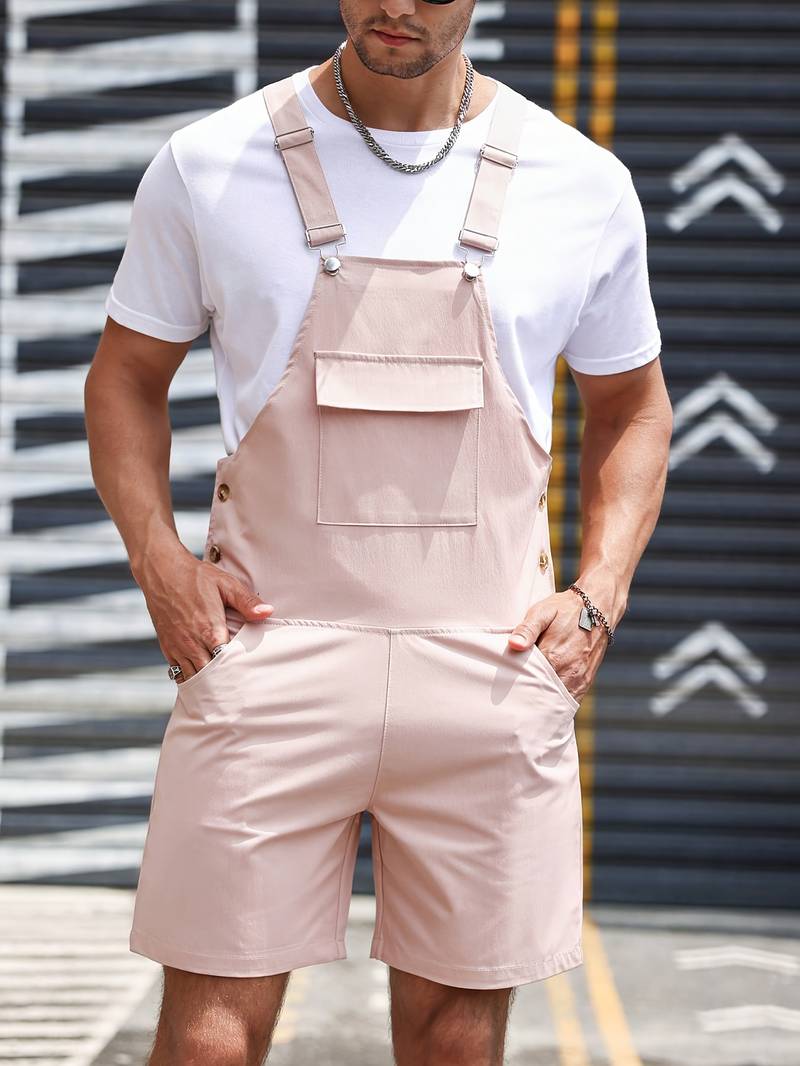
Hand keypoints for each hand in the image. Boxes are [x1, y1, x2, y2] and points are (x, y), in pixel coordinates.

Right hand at [137, 546, 273, 682]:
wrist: (162, 572)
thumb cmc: (196, 577)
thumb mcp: (226, 585)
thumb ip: (247, 602)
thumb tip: (267, 613)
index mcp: (211, 630)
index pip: (227, 663)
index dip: (238, 671)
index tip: (249, 675)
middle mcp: (193, 643)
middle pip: (211, 676)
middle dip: (224, 683)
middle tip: (239, 690)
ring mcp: (178, 647)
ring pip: (193, 678)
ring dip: (207, 684)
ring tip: (222, 690)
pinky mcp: (167, 647)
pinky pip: (178, 672)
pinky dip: (190, 679)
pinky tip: (202, 682)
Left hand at [506, 590, 608, 703]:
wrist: (597, 608)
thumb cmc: (565, 610)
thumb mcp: (543, 612)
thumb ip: (527, 629)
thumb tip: (513, 644)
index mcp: (553, 656)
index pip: (527, 679)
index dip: (515, 681)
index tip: (506, 681)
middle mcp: (567, 671)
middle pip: (541, 694)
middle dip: (527, 696)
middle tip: (514, 694)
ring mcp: (579, 678)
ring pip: (556, 700)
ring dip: (543, 701)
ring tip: (528, 699)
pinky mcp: (586, 681)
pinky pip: (570, 700)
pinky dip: (558, 702)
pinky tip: (547, 700)